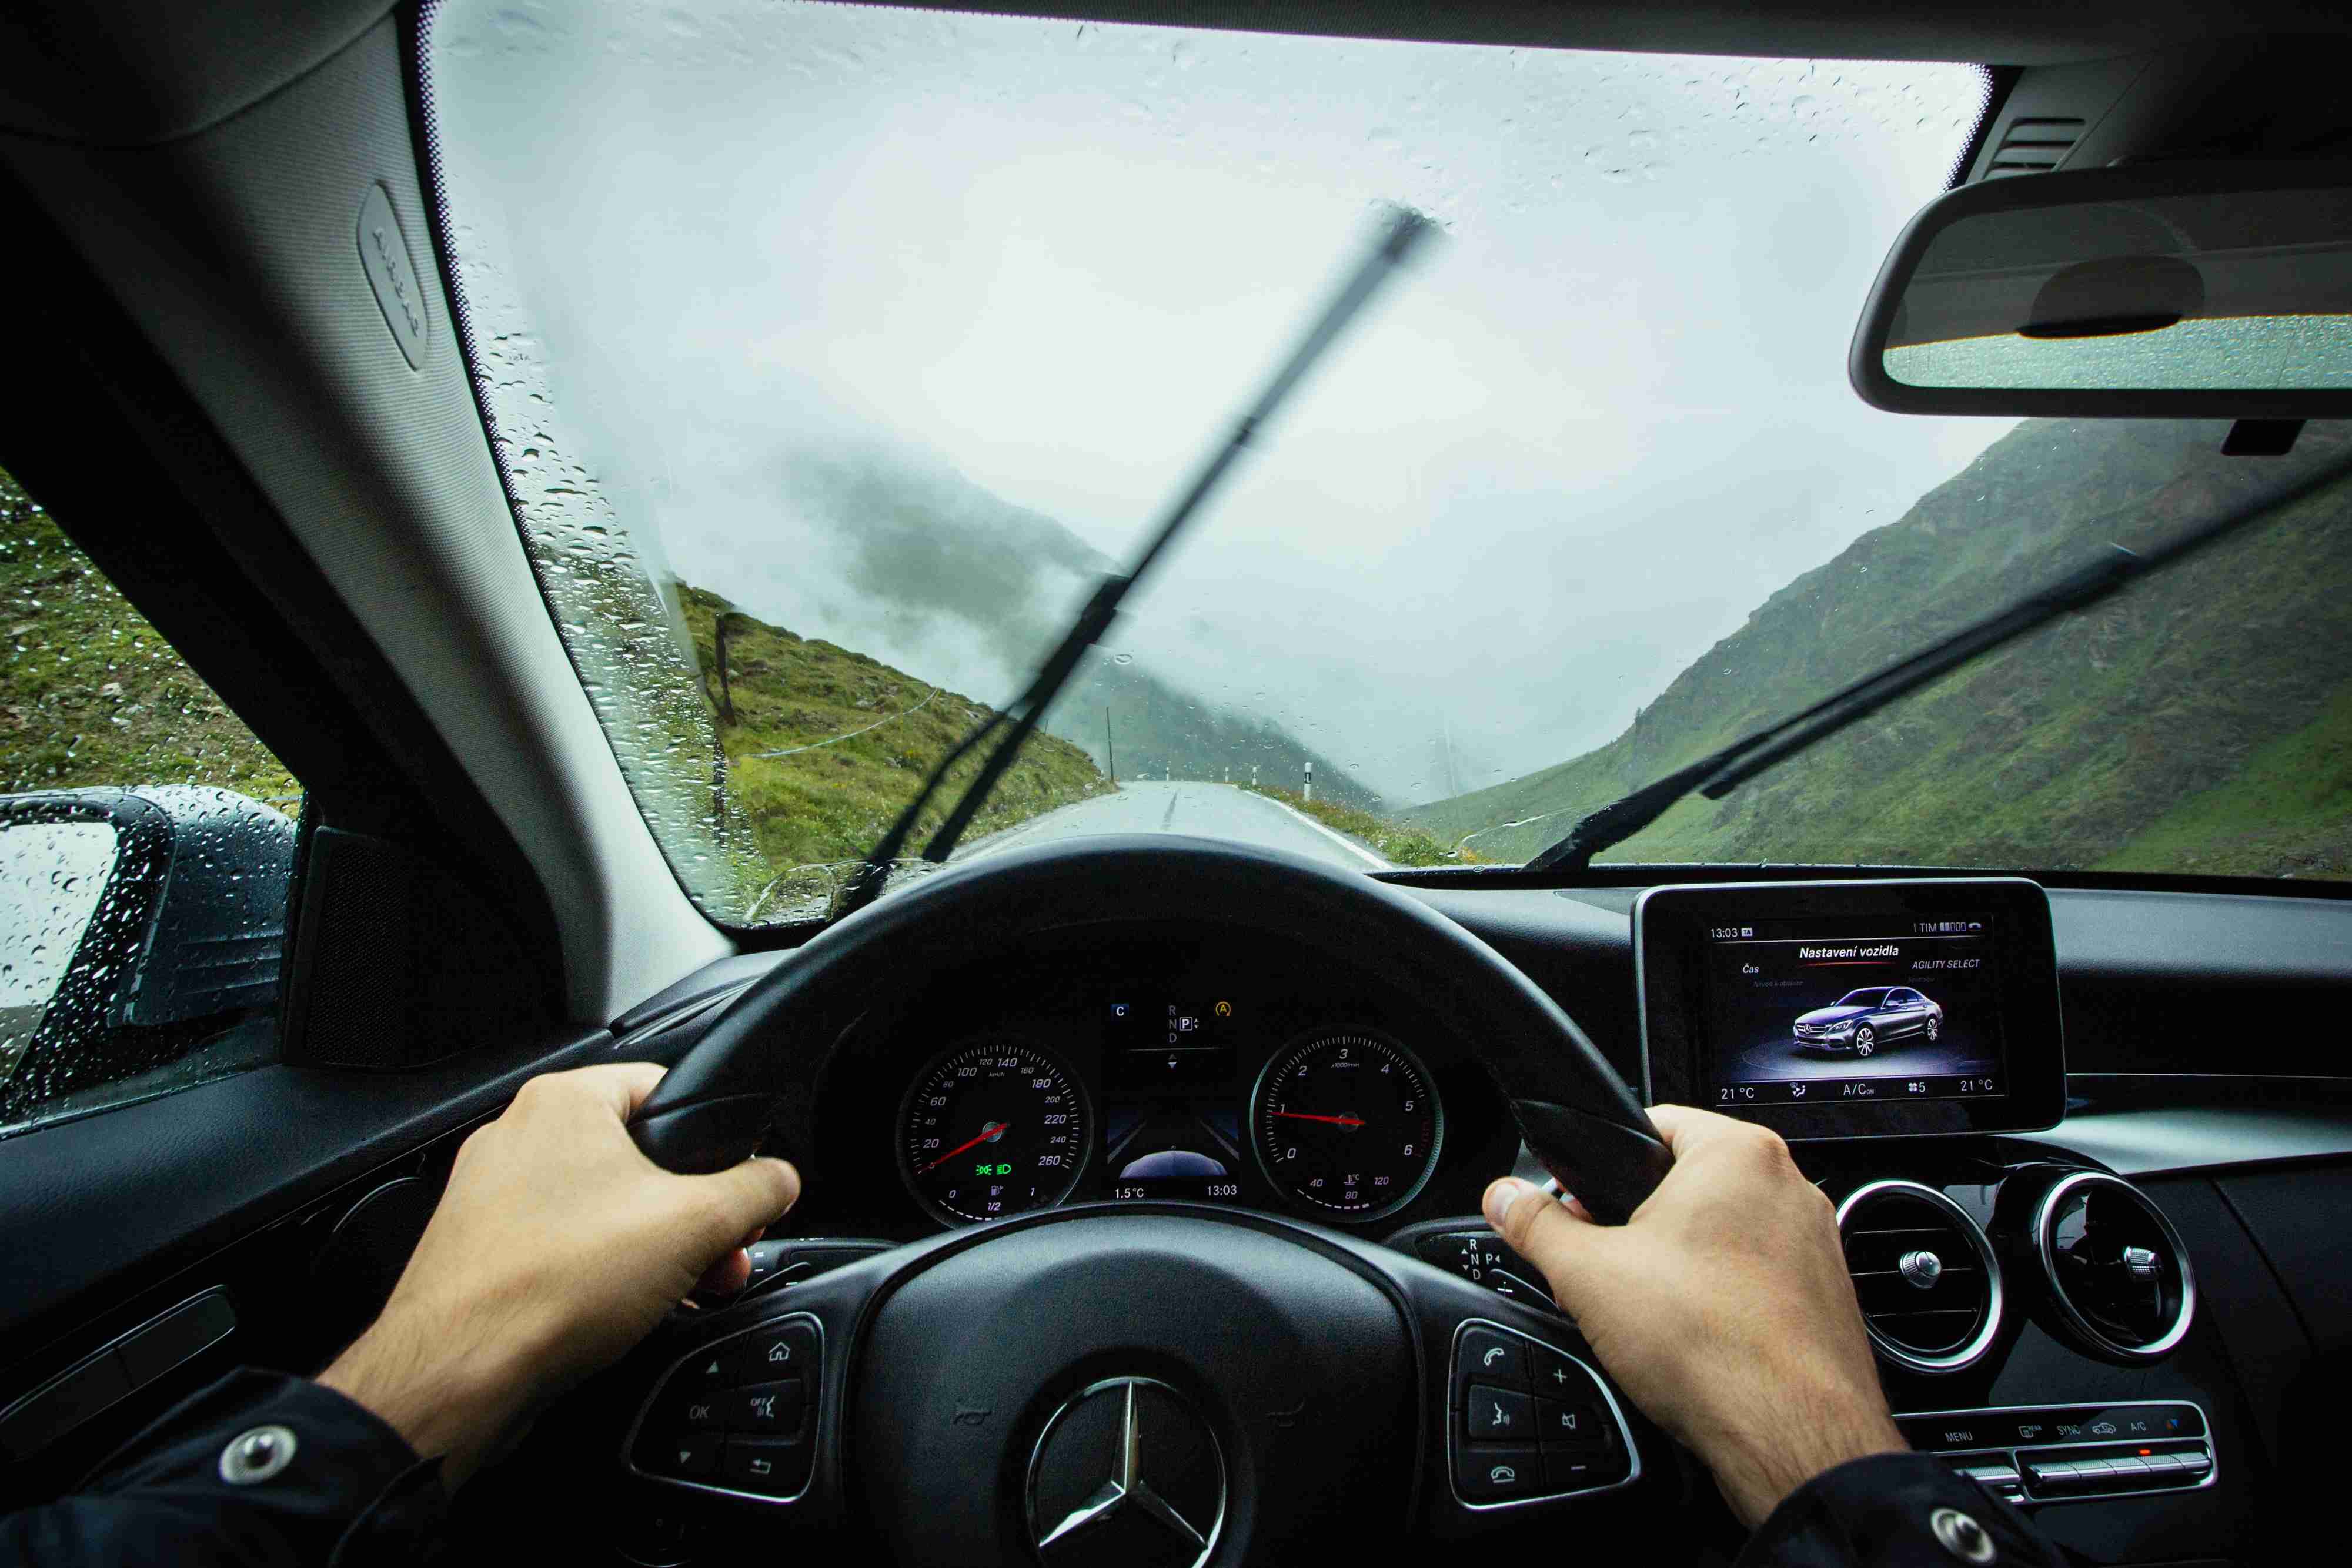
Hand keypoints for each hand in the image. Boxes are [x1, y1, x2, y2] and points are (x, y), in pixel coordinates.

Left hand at [319, 1063, 799, 1485]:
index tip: (741, 1189)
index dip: (717, 1143)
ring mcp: (492, 1197)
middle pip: (639, 1159)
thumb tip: (779, 1179)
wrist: (462, 1374)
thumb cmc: (551, 1285)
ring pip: (601, 1209)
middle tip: (722, 1253)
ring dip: (656, 1249)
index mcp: (563, 1102)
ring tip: (683, 1290)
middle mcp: (518, 1137)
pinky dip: (603, 1274)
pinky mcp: (482, 1253)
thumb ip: (755, 1190)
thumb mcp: (696, 1224)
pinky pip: (563, 1248)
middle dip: (693, 1214)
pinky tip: (628, 1312)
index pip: (667, 1091)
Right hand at [1483, 1104, 1901, 1527]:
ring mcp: (1818, 1244)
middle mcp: (1790, 1186)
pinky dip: (1726, 1299)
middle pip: (1691, 1183)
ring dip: (1685, 1263)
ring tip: (1654, 1311)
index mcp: (1737, 1153)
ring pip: (1728, 1234)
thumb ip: (1535, 1226)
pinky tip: (1697, 1338)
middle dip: (1643, 1223)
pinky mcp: (1828, 1296)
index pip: (1654, 1125)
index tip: (1582, 1207)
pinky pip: (1760, 1279)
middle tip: (1609, 1268)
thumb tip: (1504, 1198)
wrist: (1789, 1435)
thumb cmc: (1712, 1344)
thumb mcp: (1588, 1275)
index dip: (1602, 1168)